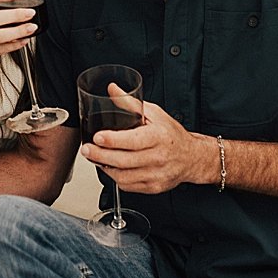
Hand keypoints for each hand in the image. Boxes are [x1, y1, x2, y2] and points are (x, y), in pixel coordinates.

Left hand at [81, 88, 215, 194]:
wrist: (191, 157)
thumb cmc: (171, 135)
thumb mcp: (154, 113)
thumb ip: (130, 103)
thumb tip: (112, 90)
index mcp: (159, 137)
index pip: (133, 140)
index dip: (112, 140)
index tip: (97, 137)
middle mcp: (158, 157)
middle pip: (123, 161)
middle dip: (100, 155)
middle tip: (87, 150)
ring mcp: (156, 175)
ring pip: (123, 176)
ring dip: (105, 167)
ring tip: (96, 157)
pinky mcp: (152, 187)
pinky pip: (127, 186)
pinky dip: (115, 177)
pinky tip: (111, 167)